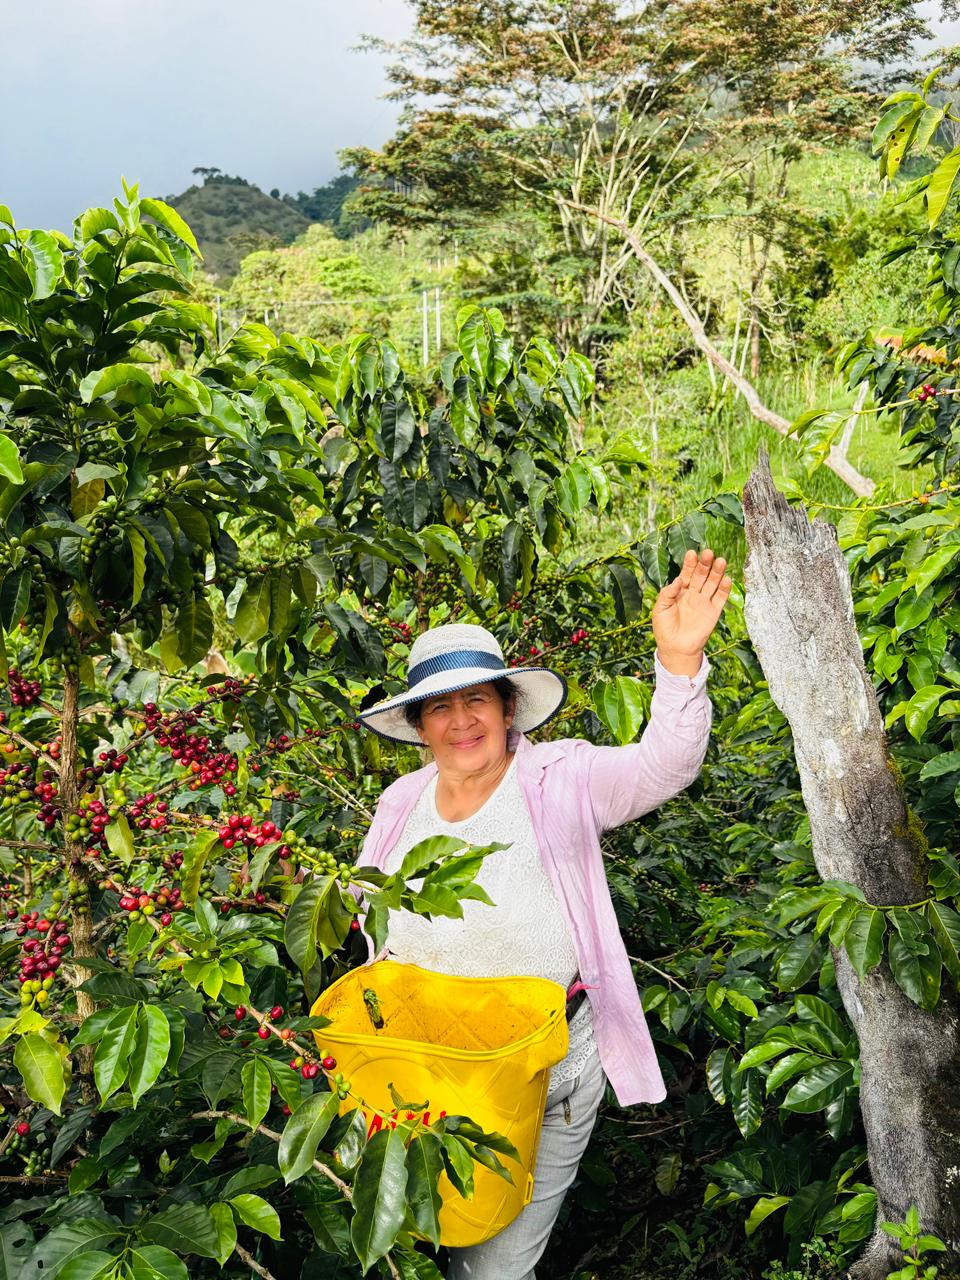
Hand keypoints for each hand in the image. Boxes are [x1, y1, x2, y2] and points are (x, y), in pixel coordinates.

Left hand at [652, 547, 731, 667]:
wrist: (675, 648)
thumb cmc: (664, 628)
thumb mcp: (660, 609)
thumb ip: (667, 593)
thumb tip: (678, 579)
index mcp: (679, 591)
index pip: (686, 573)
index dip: (689, 564)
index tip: (692, 553)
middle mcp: (693, 593)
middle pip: (701, 575)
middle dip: (705, 564)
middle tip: (708, 553)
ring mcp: (704, 602)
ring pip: (712, 583)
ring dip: (717, 572)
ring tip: (721, 561)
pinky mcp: (713, 612)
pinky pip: (720, 598)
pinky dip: (725, 589)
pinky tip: (727, 579)